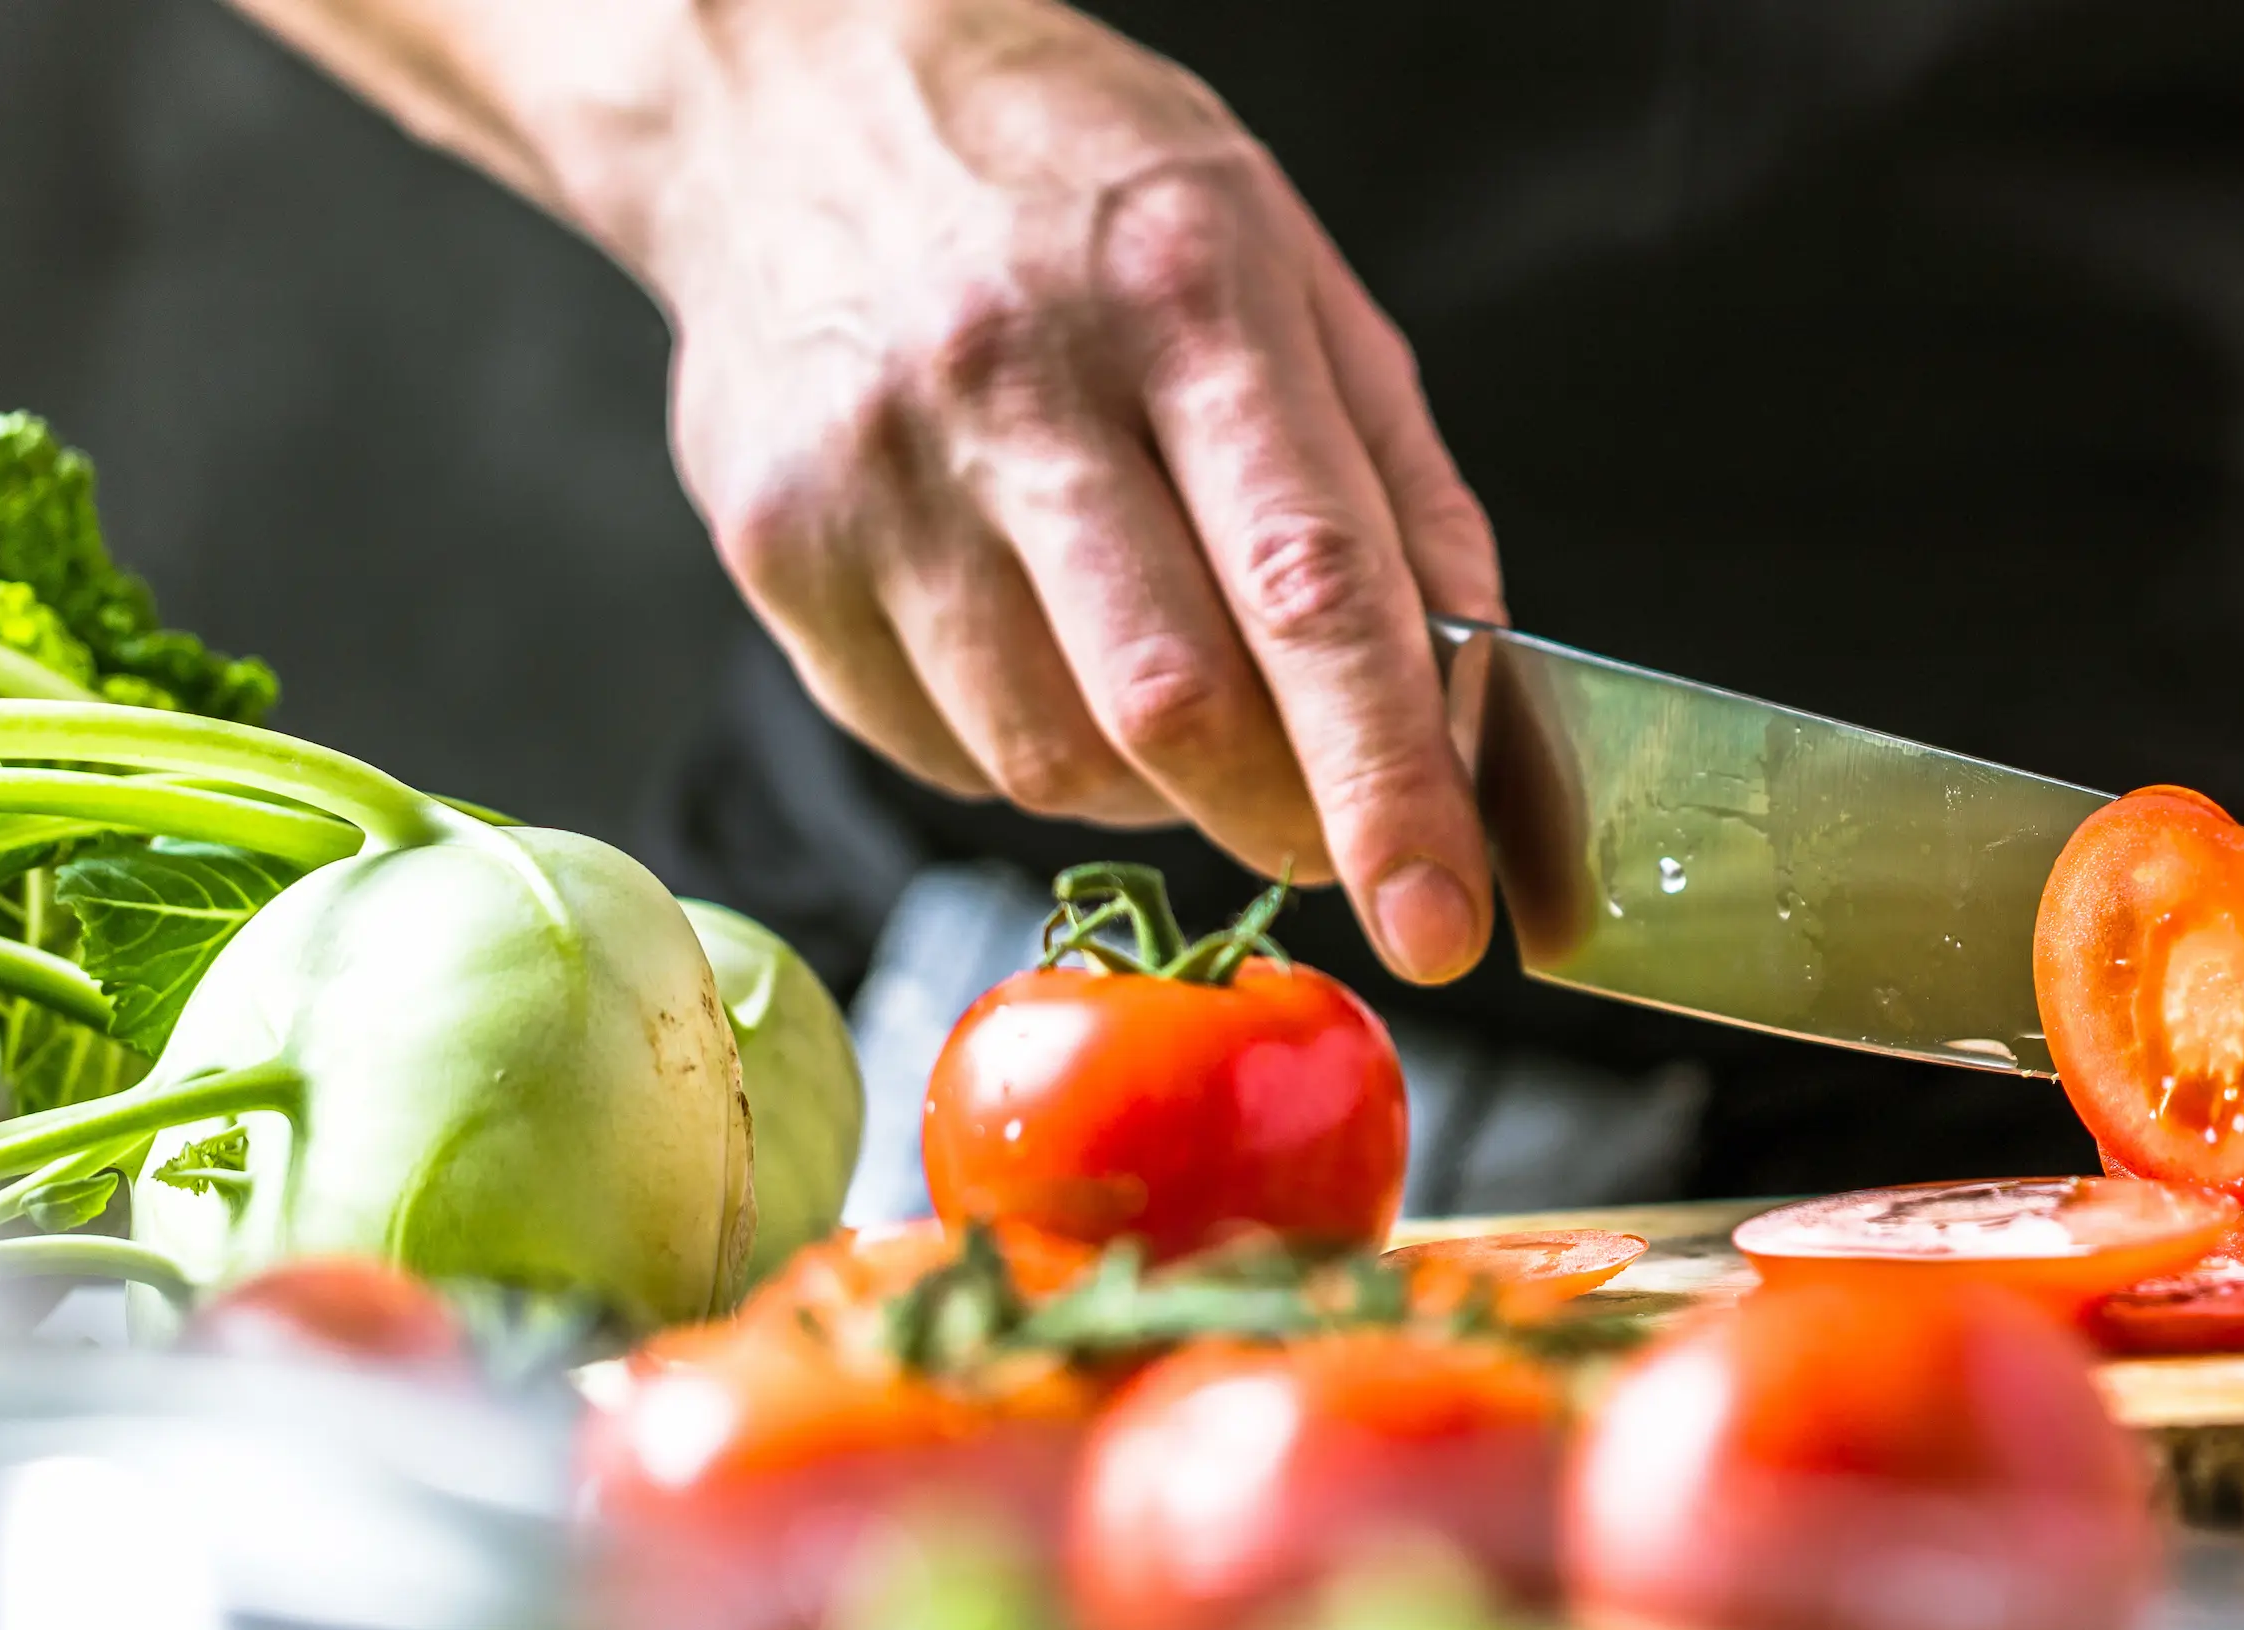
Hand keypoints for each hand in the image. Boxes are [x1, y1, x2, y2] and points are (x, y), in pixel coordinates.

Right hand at [621, 0, 1496, 978]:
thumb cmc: (1075, 188)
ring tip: (1169, 679)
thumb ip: (1395, 488)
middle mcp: (1014, 385)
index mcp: (1184, 298)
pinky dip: (1030, 751)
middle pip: (1171, 707)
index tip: (1443, 920)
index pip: (1311, 591)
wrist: (791, 94)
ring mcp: (873, 475)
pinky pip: (941, 751)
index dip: (1387, 783)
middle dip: (1283, 817)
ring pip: (1050, 760)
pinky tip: (1043, 643)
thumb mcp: (1288, 269)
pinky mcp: (774, 550)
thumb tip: (1469, 698)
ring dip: (1155, 785)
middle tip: (1330, 830)